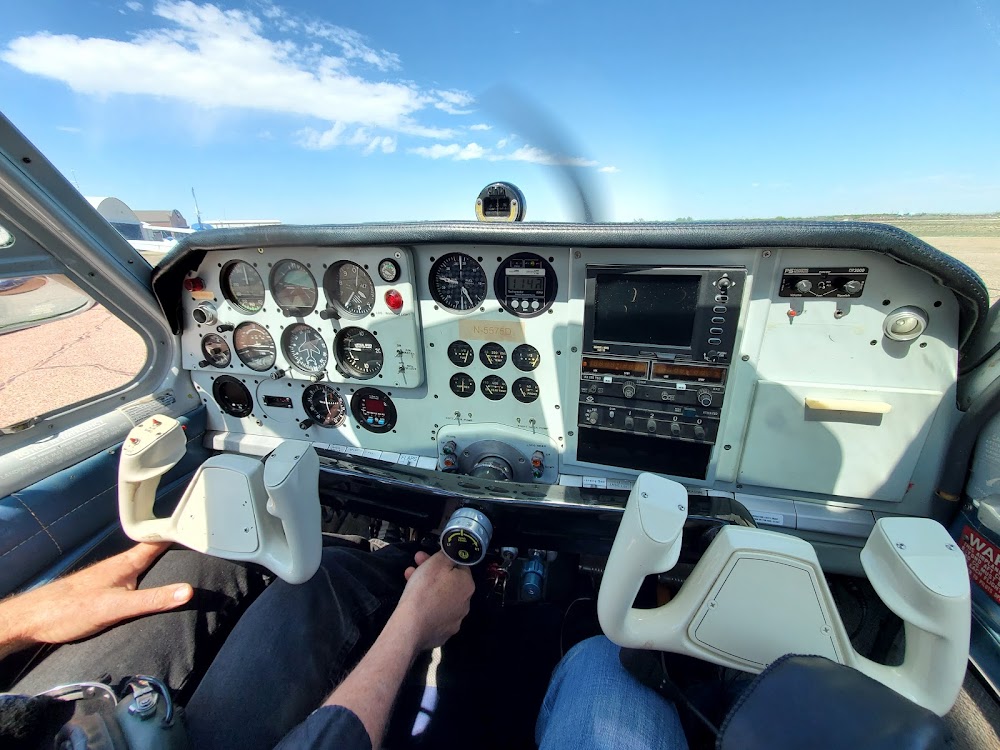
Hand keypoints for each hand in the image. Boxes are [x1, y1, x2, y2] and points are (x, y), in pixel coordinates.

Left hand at [0, 543, 192, 650]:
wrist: (32, 620)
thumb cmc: (69, 611)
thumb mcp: (116, 608)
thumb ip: (153, 600)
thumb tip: (187, 591)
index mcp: (125, 564)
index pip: (158, 540)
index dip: (177, 531)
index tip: (197, 525)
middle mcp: (118, 566)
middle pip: (152, 551)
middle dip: (173, 548)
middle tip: (195, 545)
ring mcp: (109, 577)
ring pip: (141, 565)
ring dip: (159, 563)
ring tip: (179, 564)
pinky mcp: (101, 589)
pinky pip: (131, 578)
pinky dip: (145, 578)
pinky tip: (146, 588)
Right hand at [395, 551, 473, 651]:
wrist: (411, 626)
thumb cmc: (424, 591)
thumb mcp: (436, 562)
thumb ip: (448, 554)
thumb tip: (454, 552)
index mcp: (467, 585)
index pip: (458, 567)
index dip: (441, 560)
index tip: (425, 558)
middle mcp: (465, 603)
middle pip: (449, 583)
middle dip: (431, 573)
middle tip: (414, 568)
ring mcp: (455, 620)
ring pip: (441, 598)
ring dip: (428, 589)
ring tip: (409, 583)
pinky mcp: (443, 632)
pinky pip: (436, 615)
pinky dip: (427, 607)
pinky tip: (415, 604)